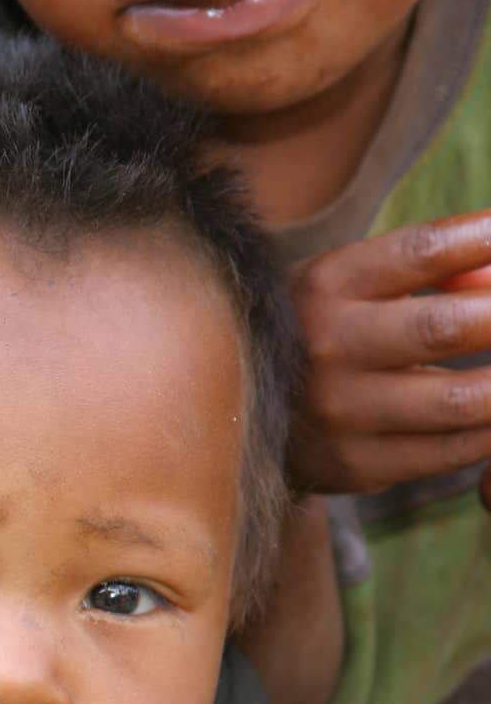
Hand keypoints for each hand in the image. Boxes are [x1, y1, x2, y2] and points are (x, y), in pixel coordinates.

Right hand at [289, 209, 490, 495]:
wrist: (236, 417)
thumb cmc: (320, 330)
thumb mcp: (353, 282)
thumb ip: (434, 267)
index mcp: (325, 286)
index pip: (423, 251)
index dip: (485, 239)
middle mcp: (326, 347)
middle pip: (445, 327)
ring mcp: (339, 412)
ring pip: (462, 400)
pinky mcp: (356, 464)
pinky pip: (453, 450)